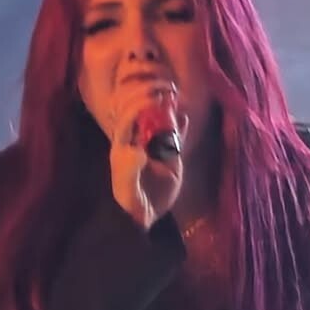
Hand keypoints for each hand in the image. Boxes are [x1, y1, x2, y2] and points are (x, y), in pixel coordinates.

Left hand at [109, 83, 188, 229]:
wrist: (145, 217)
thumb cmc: (132, 204)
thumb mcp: (127, 190)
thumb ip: (129, 171)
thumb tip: (139, 151)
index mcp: (123, 144)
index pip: (128, 116)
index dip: (138, 104)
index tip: (152, 99)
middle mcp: (138, 141)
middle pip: (143, 111)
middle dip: (152, 97)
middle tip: (167, 92)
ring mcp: (155, 146)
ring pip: (160, 120)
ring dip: (168, 107)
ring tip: (177, 98)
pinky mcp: (170, 156)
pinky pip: (176, 135)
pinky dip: (181, 126)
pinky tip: (185, 119)